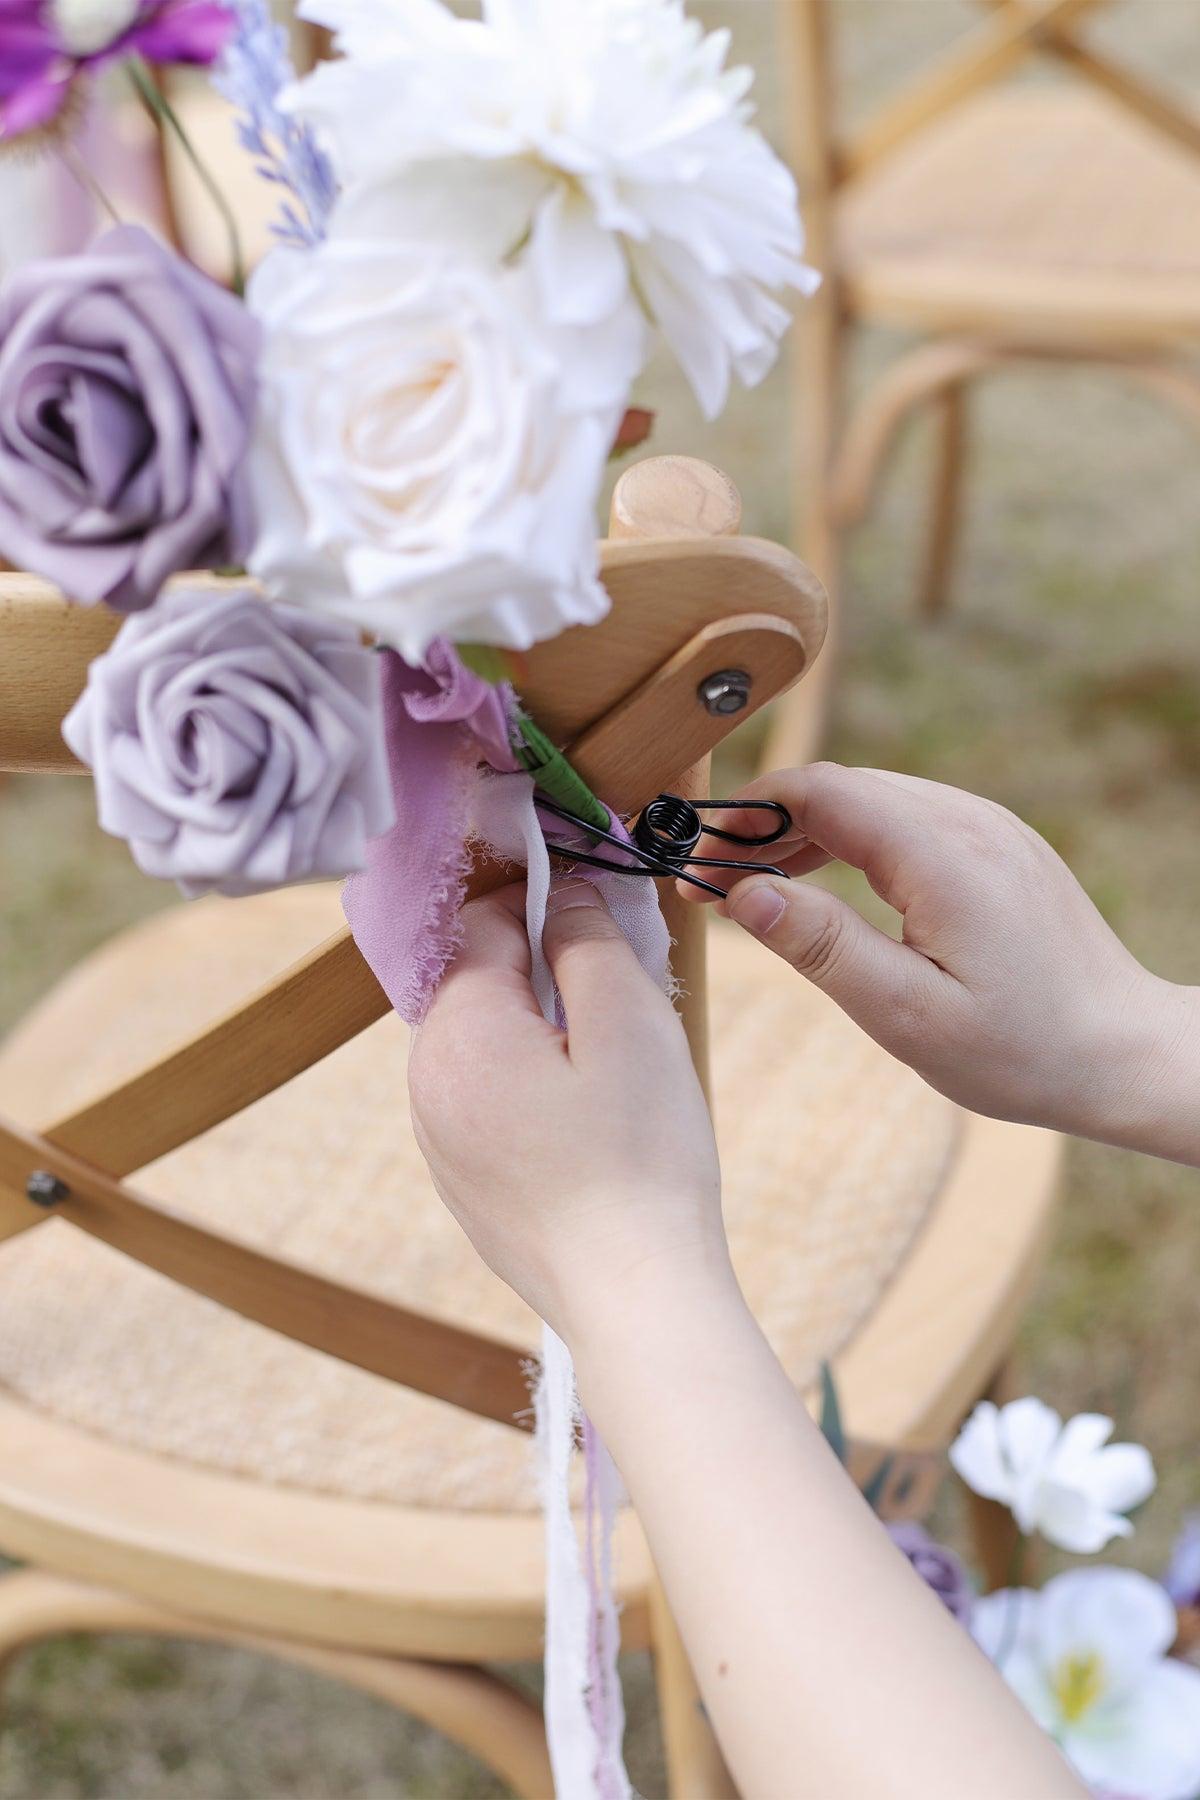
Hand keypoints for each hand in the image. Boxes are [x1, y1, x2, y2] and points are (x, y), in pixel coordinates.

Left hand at [408, 880, 727, 1342]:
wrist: (632, 1297)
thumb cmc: (640, 1159)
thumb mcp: (630, 1024)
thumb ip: (589, 941)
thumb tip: (566, 893)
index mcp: (460, 1031)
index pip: (482, 921)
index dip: (541, 898)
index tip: (598, 903)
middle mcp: (426, 1081)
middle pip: (473, 980)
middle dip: (537, 964)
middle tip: (616, 980)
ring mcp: (436, 1138)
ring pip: (479, 1041)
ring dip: (533, 1023)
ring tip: (608, 1052)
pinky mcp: (462, 1182)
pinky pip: (483, 1098)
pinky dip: (526, 1080)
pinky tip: (586, 1113)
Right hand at [680, 763, 1199, 1160]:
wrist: (1127, 1054)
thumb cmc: (1022, 1051)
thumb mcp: (906, 1014)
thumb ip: (821, 944)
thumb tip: (741, 892)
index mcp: (941, 853)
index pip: (818, 791)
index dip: (743, 819)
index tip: (696, 866)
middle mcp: (968, 819)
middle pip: (840, 788)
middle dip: (764, 825)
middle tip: (711, 885)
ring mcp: (990, 827)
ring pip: (872, 799)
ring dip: (805, 833)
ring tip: (757, 889)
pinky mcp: (1000, 845)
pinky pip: (908, 819)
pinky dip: (852, 842)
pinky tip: (826, 887)